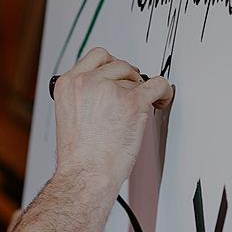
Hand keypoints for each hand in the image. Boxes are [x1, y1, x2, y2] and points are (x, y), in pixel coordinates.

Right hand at [52, 47, 173, 187]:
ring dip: (140, 90)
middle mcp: (87, 82)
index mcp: (67, 84)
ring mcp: (110, 90)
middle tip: (131, 94)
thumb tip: (107, 88)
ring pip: (136, 77)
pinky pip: (157, 85)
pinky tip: (161, 100)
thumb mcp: (69, 115)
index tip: (118, 76)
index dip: (111, 66)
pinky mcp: (133, 102)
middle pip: (118, 63)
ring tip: (140, 108)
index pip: (96, 57)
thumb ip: (84, 95)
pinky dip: (163, 91)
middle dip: (127, 78)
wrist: (86, 174)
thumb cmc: (79, 156)